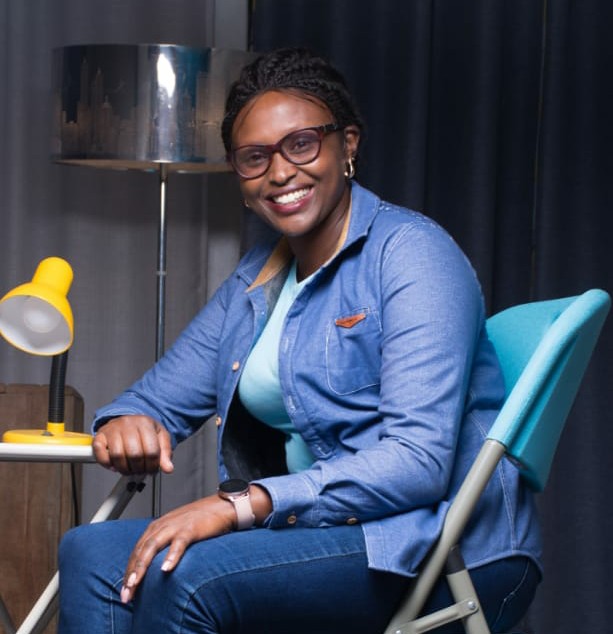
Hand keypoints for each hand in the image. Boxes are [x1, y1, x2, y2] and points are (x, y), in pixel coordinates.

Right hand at [92, 415, 173, 474]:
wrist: (128, 420)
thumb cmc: (144, 430)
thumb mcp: (160, 437)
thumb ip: (165, 453)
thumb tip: (168, 468)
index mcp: (145, 423)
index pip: (151, 451)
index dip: (153, 466)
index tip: (152, 470)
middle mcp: (127, 424)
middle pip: (134, 454)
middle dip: (139, 468)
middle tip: (141, 471)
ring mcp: (112, 429)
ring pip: (117, 456)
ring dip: (124, 469)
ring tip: (130, 469)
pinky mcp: (100, 436)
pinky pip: (100, 453)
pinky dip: (107, 464)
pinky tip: (115, 465)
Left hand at [119, 495, 234, 602]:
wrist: (220, 506)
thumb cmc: (199, 521)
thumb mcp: (175, 532)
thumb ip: (163, 546)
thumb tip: (153, 569)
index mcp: (156, 528)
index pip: (136, 552)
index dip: (128, 572)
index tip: (125, 592)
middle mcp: (162, 526)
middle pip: (140, 551)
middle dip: (131, 574)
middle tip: (126, 595)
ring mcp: (175, 527)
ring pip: (152, 547)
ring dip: (142, 566)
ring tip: (136, 582)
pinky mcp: (190, 529)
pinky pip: (178, 543)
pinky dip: (171, 556)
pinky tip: (166, 569)